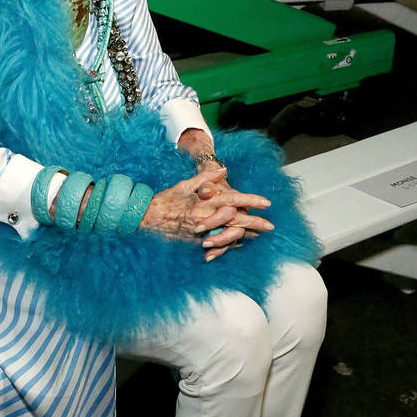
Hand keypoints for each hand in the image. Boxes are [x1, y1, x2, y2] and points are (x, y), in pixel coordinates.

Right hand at [140, 167, 273, 259]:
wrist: (145, 219)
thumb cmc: (164, 200)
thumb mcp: (184, 185)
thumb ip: (206, 179)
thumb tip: (224, 170)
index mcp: (203, 203)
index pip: (233, 200)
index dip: (251, 201)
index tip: (266, 202)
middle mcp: (204, 219)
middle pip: (236, 221)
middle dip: (255, 223)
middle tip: (271, 225)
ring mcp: (200, 234)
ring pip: (229, 236)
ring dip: (245, 235)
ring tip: (257, 234)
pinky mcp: (194, 243)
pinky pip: (216, 246)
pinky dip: (228, 244)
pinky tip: (238, 243)